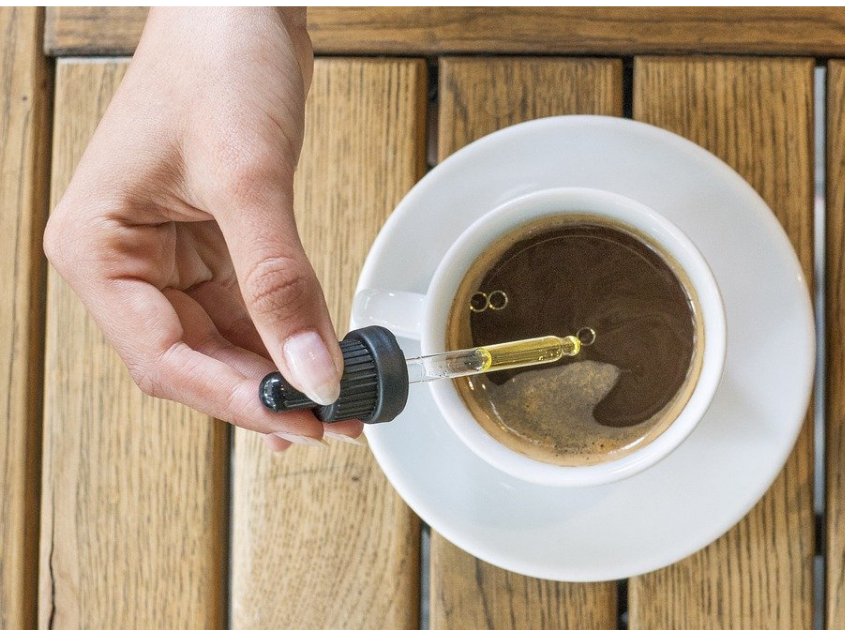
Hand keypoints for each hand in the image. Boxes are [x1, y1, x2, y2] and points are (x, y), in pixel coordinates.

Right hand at [44, 8, 360, 449]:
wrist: (237, 5)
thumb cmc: (216, 64)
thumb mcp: (248, 179)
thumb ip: (280, 282)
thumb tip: (313, 372)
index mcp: (96, 248)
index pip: (162, 356)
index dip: (233, 397)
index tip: (298, 420)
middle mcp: (123, 260)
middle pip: (192, 360)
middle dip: (263, 394)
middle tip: (333, 422)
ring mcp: (167, 254)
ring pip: (223, 342)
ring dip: (279, 373)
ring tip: (341, 404)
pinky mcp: (211, 242)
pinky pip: (246, 308)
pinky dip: (285, 336)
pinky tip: (320, 364)